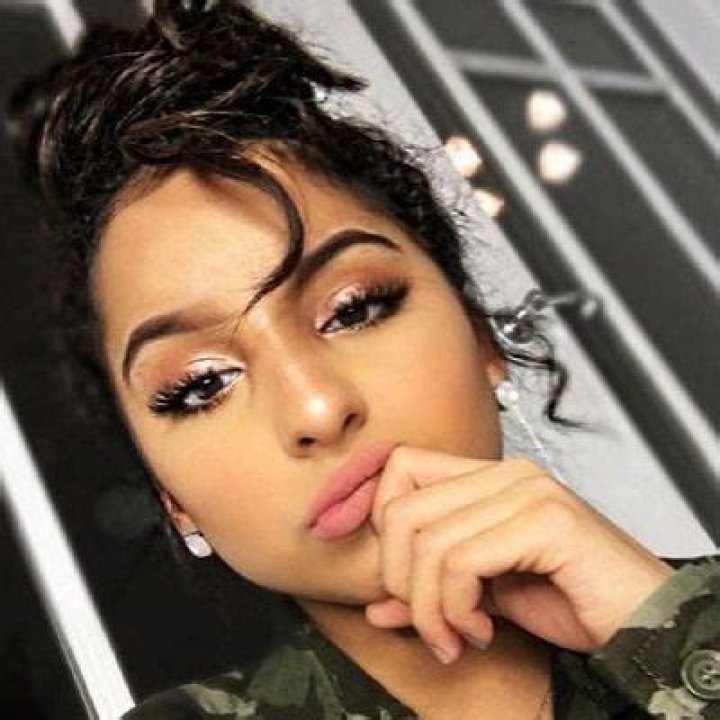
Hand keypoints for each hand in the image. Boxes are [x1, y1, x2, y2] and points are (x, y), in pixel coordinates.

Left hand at [365, 446, 673, 662]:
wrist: (643, 620)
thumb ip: (430, 593)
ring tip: (456, 636)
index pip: (400, 466)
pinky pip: (463, 562)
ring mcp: (528, 491)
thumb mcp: (483, 596)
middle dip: (399, 578)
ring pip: (428, 542)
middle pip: (402, 508)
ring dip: (430, 608)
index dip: (379, 519)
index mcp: (488, 477)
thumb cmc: (568, 601)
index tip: (396, 576)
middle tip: (429, 622)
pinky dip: (457, 609)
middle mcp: (506, 473)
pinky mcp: (546, 521)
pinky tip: (481, 633)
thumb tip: (374, 607)